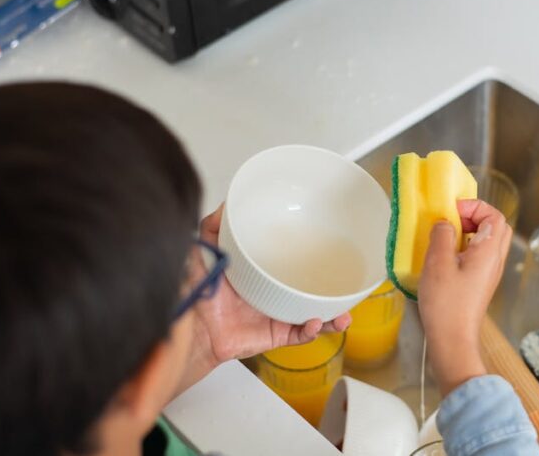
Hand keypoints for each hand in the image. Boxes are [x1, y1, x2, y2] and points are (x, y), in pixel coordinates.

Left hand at [175, 204, 351, 394]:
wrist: (191, 327)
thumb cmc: (197, 293)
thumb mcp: (204, 251)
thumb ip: (213, 226)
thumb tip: (226, 203)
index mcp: (261, 275)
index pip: (291, 265)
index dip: (311, 259)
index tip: (329, 248)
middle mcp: (272, 296)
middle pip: (309, 292)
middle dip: (331, 291)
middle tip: (346, 283)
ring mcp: (275, 317)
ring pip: (313, 317)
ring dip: (332, 316)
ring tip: (344, 313)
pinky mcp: (273, 336)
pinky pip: (299, 336)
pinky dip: (311, 331)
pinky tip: (316, 322)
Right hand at [418, 199, 512, 395]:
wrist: (452, 340)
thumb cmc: (446, 304)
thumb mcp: (438, 262)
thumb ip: (443, 235)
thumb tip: (445, 223)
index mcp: (489, 252)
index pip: (495, 215)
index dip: (475, 206)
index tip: (452, 211)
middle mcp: (495, 261)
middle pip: (496, 226)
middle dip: (474, 216)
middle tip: (452, 220)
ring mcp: (489, 273)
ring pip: (488, 241)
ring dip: (469, 232)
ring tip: (445, 238)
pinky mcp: (480, 283)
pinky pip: (479, 255)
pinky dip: (465, 248)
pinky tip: (445, 257)